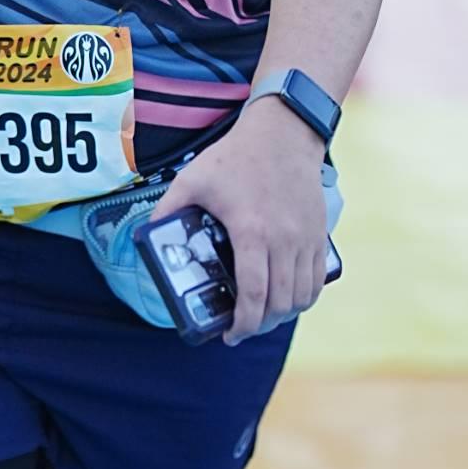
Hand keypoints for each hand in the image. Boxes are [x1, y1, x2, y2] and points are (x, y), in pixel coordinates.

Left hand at [155, 99, 329, 346]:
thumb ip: (167, 209)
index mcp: (252, 232)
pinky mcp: (319, 233)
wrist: (283, 133)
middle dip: (260, 325)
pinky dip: (305, 297)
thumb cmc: (235, 157)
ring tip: (263, 317)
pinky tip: (288, 299)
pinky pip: (318, 279)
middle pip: (280, 302)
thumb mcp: (192, 180)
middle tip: (241, 329)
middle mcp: (284, 240)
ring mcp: (306, 238)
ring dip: (283, 315)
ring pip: (302, 295)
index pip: (253, 294)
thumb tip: (148, 237)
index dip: (243, 323)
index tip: (229, 335)